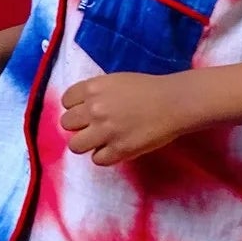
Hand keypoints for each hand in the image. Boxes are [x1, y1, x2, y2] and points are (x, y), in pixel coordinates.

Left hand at [59, 72, 196, 165]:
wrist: (174, 103)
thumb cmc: (147, 89)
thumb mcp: (115, 81)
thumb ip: (95, 93)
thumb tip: (80, 107)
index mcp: (92, 88)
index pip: (66, 101)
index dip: (75, 107)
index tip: (85, 110)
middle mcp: (94, 109)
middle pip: (67, 123)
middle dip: (79, 125)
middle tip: (94, 126)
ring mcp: (105, 131)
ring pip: (75, 145)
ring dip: (86, 143)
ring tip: (100, 141)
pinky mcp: (119, 150)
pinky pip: (97, 160)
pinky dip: (105, 156)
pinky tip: (115, 148)